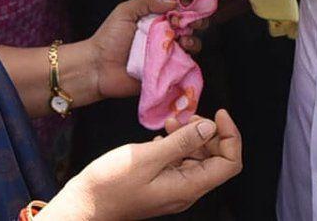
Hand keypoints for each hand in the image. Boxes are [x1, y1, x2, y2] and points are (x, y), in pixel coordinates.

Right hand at [41, 111, 241, 219]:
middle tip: (186, 115)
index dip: (231, 136)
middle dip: (209, 133)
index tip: (217, 113)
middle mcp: (186, 190)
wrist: (86, 205)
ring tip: (170, 122)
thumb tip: (210, 127)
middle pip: (217, 159)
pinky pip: (180, 161)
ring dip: (191, 136)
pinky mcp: (161, 183)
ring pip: (198, 158)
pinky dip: (177, 144)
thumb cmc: (111, 184)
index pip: (229, 163)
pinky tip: (161, 135)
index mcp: (188, 187)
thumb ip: (181, 142)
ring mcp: (174, 187)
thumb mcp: (146, 157)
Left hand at [86, 0, 203, 100]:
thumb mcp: (126, 11)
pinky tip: (182, 53)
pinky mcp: (167, 71)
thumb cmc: (109, 38)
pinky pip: (184, 64)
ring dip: (193, 40)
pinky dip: (188, 58)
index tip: (188, 4)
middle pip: (188, 25)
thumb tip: (174, 1)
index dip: (186, 4)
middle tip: (191, 22)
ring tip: (183, 40)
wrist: (98, 68)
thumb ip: (148, 1)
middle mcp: (163, 34)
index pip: (177, 7)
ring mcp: (166, 53)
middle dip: (196, 21)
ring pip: (190, 44)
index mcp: (154, 18)